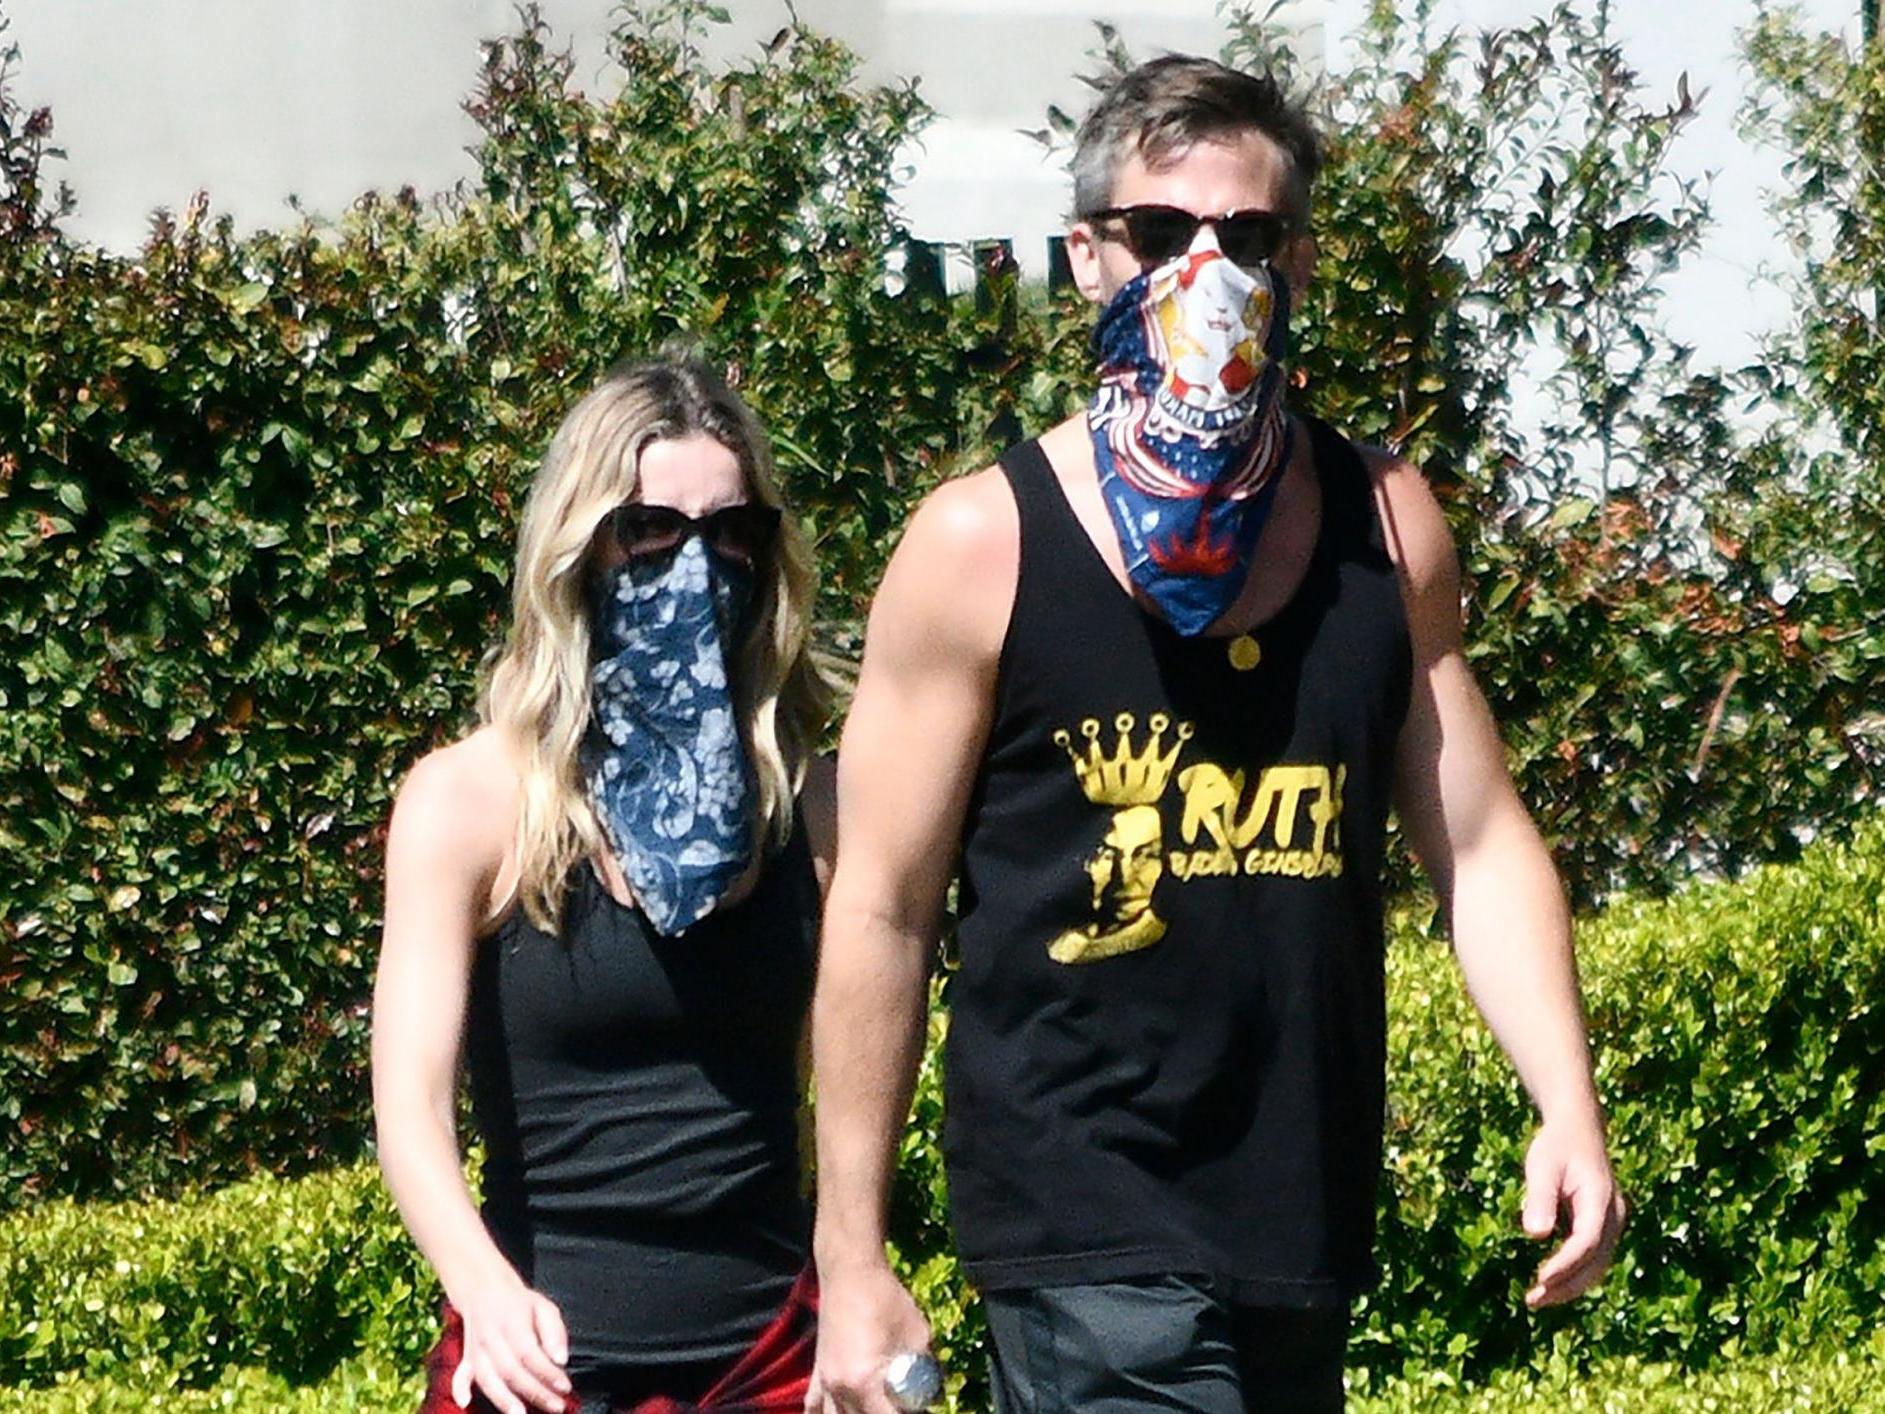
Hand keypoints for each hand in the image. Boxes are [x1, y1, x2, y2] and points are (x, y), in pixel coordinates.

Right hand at [449, 1274, 572, 1413]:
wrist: (483, 1290)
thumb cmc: (519, 1303)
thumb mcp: (543, 1307)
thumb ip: (555, 1332)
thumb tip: (561, 1360)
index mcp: (512, 1321)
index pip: (530, 1353)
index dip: (547, 1373)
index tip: (565, 1387)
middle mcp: (491, 1337)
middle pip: (510, 1370)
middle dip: (534, 1392)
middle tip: (557, 1407)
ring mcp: (476, 1349)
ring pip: (487, 1378)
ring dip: (504, 1400)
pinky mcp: (467, 1358)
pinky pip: (460, 1375)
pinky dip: (459, 1390)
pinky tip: (465, 1403)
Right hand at [805, 1260, 930, 1413]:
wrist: (850, 1272)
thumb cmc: (887, 1299)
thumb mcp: (919, 1335)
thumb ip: (926, 1372)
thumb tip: (931, 1396)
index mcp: (865, 1382)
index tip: (920, 1407)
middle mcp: (840, 1390)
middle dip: (886, 1413)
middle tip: (902, 1403)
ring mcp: (824, 1384)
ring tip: (876, 1404)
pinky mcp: (817, 1375)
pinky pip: (814, 1408)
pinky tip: (842, 1411)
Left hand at [1520, 1116, 1625, 1307]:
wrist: (1579, 1128)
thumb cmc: (1557, 1145)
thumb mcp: (1542, 1165)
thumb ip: (1540, 1198)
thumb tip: (1535, 1235)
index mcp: (1600, 1198)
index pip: (1586, 1241)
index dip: (1565, 1264)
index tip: (1540, 1279)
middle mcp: (1613, 1215)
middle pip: (1596, 1262)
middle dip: (1567, 1285)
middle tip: (1533, 1300)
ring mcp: (1612, 1223)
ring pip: (1597, 1265)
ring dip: (1571, 1285)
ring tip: (1537, 1298)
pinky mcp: (1604, 1227)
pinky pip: (1594, 1258)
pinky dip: (1574, 1274)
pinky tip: (1549, 1282)